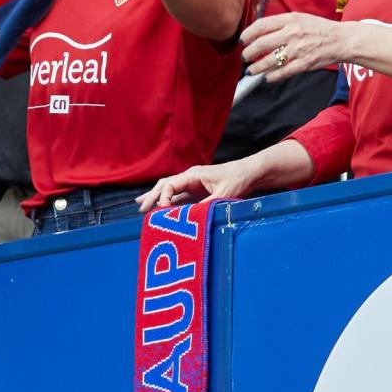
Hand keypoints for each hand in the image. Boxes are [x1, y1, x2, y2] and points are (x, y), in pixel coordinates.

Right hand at [135, 155, 267, 211]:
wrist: (250, 173)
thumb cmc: (237, 180)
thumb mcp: (222, 195)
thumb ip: (205, 206)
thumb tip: (190, 218)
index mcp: (193, 174)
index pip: (169, 185)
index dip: (163, 198)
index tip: (163, 212)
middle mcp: (190, 177)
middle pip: (165, 185)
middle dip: (152, 196)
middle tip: (141, 209)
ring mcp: (193, 184)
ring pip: (169, 190)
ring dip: (157, 197)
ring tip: (141, 205)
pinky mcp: (198, 191)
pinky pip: (179, 196)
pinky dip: (168, 201)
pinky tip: (161, 208)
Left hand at [240, 13, 356, 81]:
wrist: (342, 40)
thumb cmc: (319, 29)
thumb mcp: (299, 18)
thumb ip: (281, 23)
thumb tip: (259, 32)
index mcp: (290, 19)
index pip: (261, 25)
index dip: (248, 34)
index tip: (243, 40)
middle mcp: (292, 33)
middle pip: (262, 44)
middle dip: (248, 53)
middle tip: (244, 57)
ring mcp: (298, 49)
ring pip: (270, 60)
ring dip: (256, 67)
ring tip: (251, 70)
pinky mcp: (304, 64)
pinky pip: (283, 72)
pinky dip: (272, 76)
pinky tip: (267, 77)